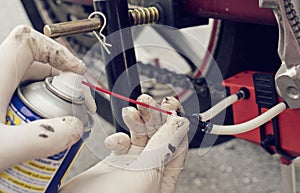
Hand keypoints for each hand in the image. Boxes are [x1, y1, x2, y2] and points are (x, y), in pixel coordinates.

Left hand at [0, 25, 95, 170]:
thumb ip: (43, 140)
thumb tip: (74, 129)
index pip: (30, 42)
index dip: (59, 51)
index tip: (78, 73)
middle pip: (36, 67)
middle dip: (62, 85)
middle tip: (78, 107)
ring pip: (29, 87)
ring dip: (51, 102)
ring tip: (62, 124)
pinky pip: (19, 103)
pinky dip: (36, 114)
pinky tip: (40, 134)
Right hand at [59, 94, 188, 192]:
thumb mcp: (146, 173)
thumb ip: (162, 147)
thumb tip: (179, 124)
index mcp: (164, 176)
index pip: (176, 142)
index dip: (173, 121)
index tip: (167, 104)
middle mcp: (150, 170)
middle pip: (158, 135)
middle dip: (152, 116)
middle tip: (146, 101)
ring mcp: (131, 166)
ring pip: (140, 135)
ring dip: (136, 121)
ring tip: (131, 111)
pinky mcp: (113, 163)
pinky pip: (121, 143)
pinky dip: (117, 136)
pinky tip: (113, 140)